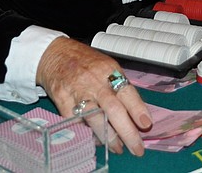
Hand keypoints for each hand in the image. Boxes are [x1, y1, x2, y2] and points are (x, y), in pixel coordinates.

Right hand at [36, 37, 151, 155]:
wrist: (55, 53)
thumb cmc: (85, 62)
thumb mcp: (106, 66)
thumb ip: (119, 86)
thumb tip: (136, 112)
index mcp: (109, 70)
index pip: (127, 92)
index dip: (138, 109)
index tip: (146, 125)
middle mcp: (94, 81)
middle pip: (113, 109)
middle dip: (127, 131)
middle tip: (137, 147)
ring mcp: (77, 91)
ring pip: (94, 118)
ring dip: (108, 137)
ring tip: (118, 148)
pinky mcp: (62, 100)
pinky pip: (76, 121)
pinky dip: (87, 133)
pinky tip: (96, 139)